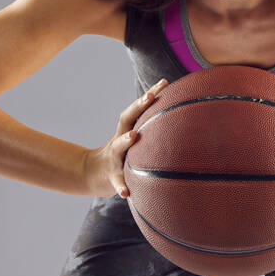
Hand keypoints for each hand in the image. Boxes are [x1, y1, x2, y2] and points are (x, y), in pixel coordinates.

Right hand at [82, 78, 167, 197]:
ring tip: (134, 136)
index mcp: (127, 130)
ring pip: (118, 147)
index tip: (165, 82)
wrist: (92, 174)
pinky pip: (116, 181)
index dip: (150, 95)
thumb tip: (183, 121)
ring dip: (125, 140)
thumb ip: (151, 131)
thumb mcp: (134, 140)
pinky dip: (120, 186)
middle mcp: (119, 140)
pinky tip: (126, 193)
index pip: (138, 108)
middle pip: (126, 120)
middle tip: (150, 97)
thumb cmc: (122, 155)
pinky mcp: (110, 176)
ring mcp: (114, 157)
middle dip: (138, 106)